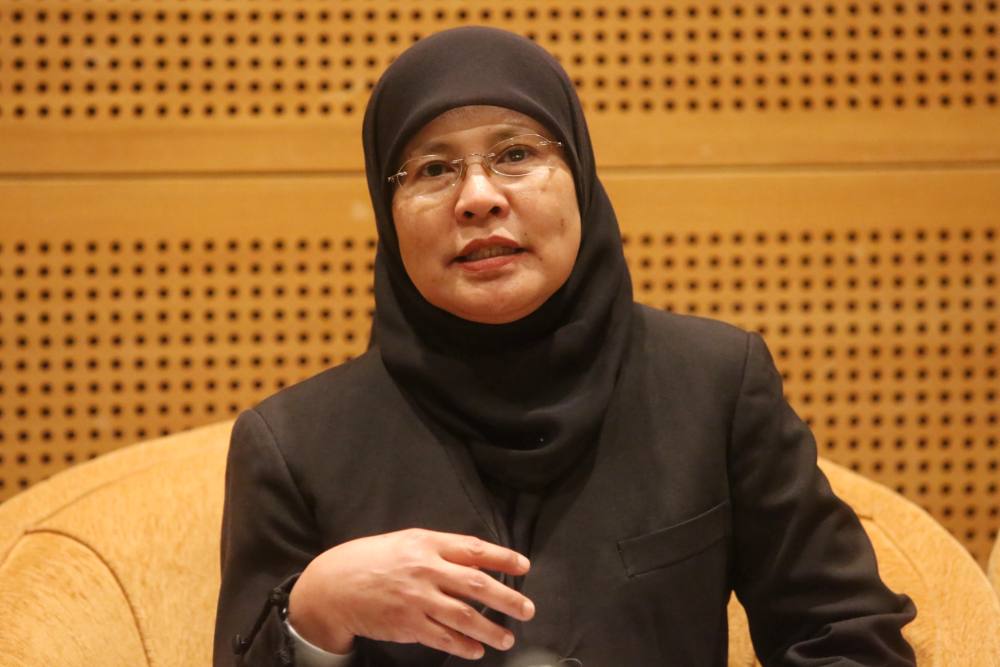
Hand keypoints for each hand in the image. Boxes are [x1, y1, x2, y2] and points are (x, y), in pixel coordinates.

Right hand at [287, 528, 534, 659]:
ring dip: (491, 629)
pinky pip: (443, 638)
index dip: (503, 558)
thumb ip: (440, 550)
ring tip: (507, 638)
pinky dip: (463, 646)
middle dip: (508, 598)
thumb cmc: (373, 559)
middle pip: (477, 585)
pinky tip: (476, 651)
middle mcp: (426, 570)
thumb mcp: (407, 542)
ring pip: (464, 616)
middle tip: (528, 609)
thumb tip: (476, 561)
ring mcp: (417, 599)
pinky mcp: (407, 625)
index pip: (474, 549)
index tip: (524, 566)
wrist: (334, 586)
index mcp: (428, 544)